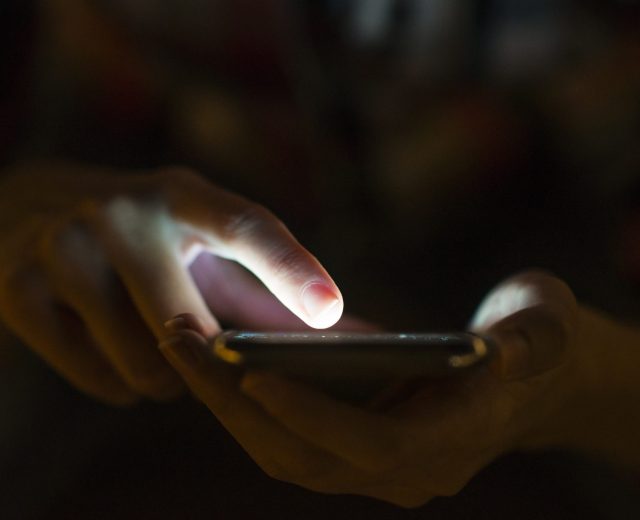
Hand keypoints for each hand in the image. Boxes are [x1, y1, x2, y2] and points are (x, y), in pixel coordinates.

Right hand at [0, 161, 342, 403]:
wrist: (26, 205)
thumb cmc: (145, 238)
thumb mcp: (203, 241)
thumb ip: (273, 286)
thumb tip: (353, 332)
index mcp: (183, 195)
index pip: (245, 227)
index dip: (291, 269)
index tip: (328, 312)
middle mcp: (122, 211)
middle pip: (187, 326)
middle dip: (206, 361)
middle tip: (207, 355)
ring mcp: (63, 245)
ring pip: (142, 362)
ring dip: (162, 376)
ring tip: (155, 349)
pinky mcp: (18, 285)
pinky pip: (93, 374)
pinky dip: (114, 382)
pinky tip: (111, 353)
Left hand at [159, 271, 583, 507]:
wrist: (537, 376)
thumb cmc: (542, 342)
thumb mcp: (548, 326)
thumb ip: (532, 342)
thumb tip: (506, 353)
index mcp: (452, 441)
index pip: (369, 444)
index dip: (309, 413)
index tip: (249, 369)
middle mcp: (407, 470)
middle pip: (303, 454)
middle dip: (236, 401)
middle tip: (181, 339)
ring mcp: (376, 466)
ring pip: (283, 451)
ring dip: (226, 401)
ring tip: (182, 341)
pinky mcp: (355, 447)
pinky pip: (285, 436)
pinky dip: (245, 402)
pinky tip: (215, 357)